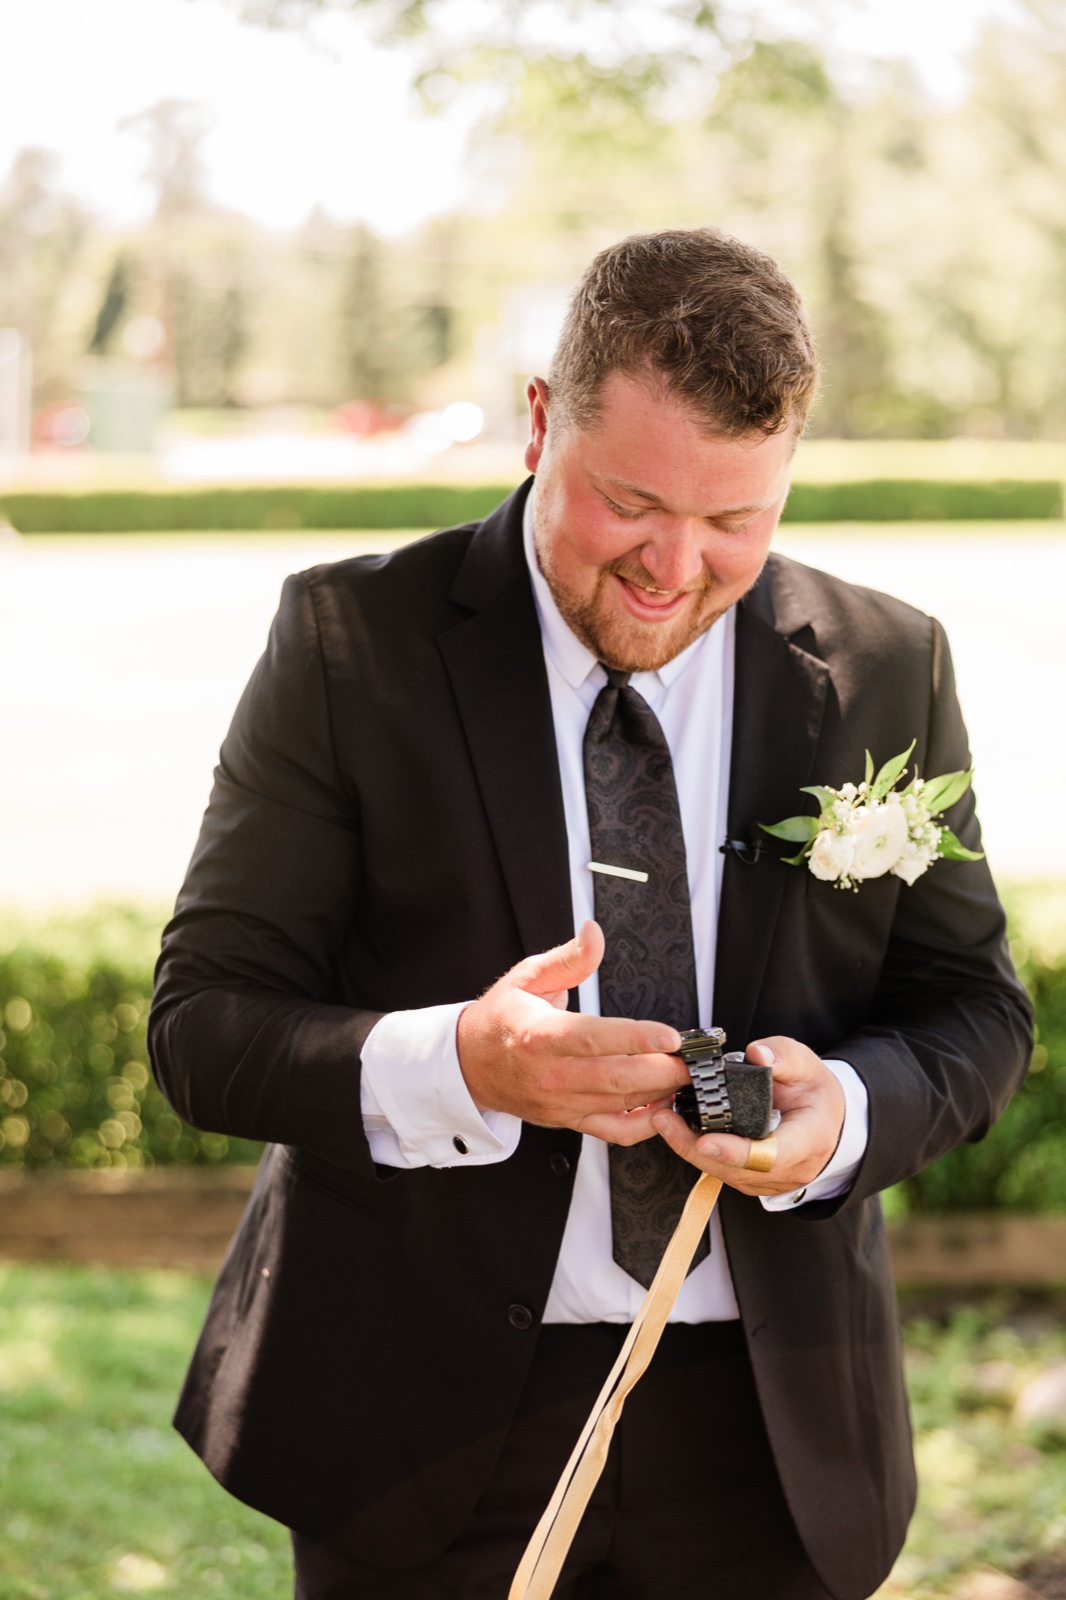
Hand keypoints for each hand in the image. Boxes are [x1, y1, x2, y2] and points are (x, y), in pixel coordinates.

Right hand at [456, 921, 690, 1143]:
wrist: (469, 1064)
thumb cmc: (502, 1019)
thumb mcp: (527, 976)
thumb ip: (567, 958)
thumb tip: (594, 932)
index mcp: (541, 1035)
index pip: (593, 1039)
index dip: (635, 1039)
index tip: (670, 1036)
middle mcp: (552, 1074)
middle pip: (616, 1078)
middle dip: (664, 1070)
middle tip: (696, 1058)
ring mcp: (562, 1102)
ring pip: (621, 1105)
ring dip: (661, 1093)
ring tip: (689, 1075)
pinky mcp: (569, 1119)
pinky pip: (614, 1132)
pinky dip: (645, 1124)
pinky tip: (666, 1103)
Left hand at [650, 1037, 845, 1196]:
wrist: (826, 1121)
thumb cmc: (815, 1092)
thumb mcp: (808, 1065)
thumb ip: (784, 1055)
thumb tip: (757, 1053)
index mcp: (808, 1141)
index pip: (771, 1155)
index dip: (737, 1151)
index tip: (706, 1140)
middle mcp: (788, 1169)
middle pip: (736, 1168)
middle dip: (694, 1146)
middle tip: (664, 1118)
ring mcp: (768, 1180)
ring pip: (723, 1173)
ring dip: (688, 1148)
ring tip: (661, 1118)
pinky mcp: (751, 1180)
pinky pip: (719, 1171)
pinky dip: (695, 1151)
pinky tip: (674, 1128)